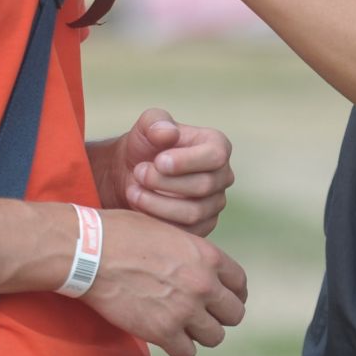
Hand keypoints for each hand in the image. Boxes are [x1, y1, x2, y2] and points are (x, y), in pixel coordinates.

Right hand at [83, 209, 247, 355]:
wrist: (92, 251)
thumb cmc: (124, 234)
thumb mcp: (169, 232)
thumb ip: (191, 253)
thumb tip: (200, 269)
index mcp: (207, 256)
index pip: (239, 283)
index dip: (233, 293)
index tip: (223, 299)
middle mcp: (203, 284)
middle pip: (234, 314)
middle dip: (220, 316)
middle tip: (204, 316)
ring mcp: (185, 310)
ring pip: (215, 337)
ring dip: (201, 333)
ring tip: (184, 326)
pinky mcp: (163, 332)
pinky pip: (187, 353)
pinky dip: (179, 348)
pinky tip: (167, 337)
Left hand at [97, 108, 235, 236]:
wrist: (134, 173)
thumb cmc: (146, 145)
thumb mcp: (147, 125)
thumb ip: (156, 122)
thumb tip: (169, 133)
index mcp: (217, 146)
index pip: (216, 156)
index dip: (187, 161)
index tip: (158, 161)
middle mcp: (222, 176)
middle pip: (203, 186)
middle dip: (165, 182)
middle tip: (138, 173)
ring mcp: (214, 204)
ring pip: (194, 213)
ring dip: (158, 203)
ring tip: (133, 190)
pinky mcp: (201, 228)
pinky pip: (185, 233)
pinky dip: (158, 222)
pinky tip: (139, 207)